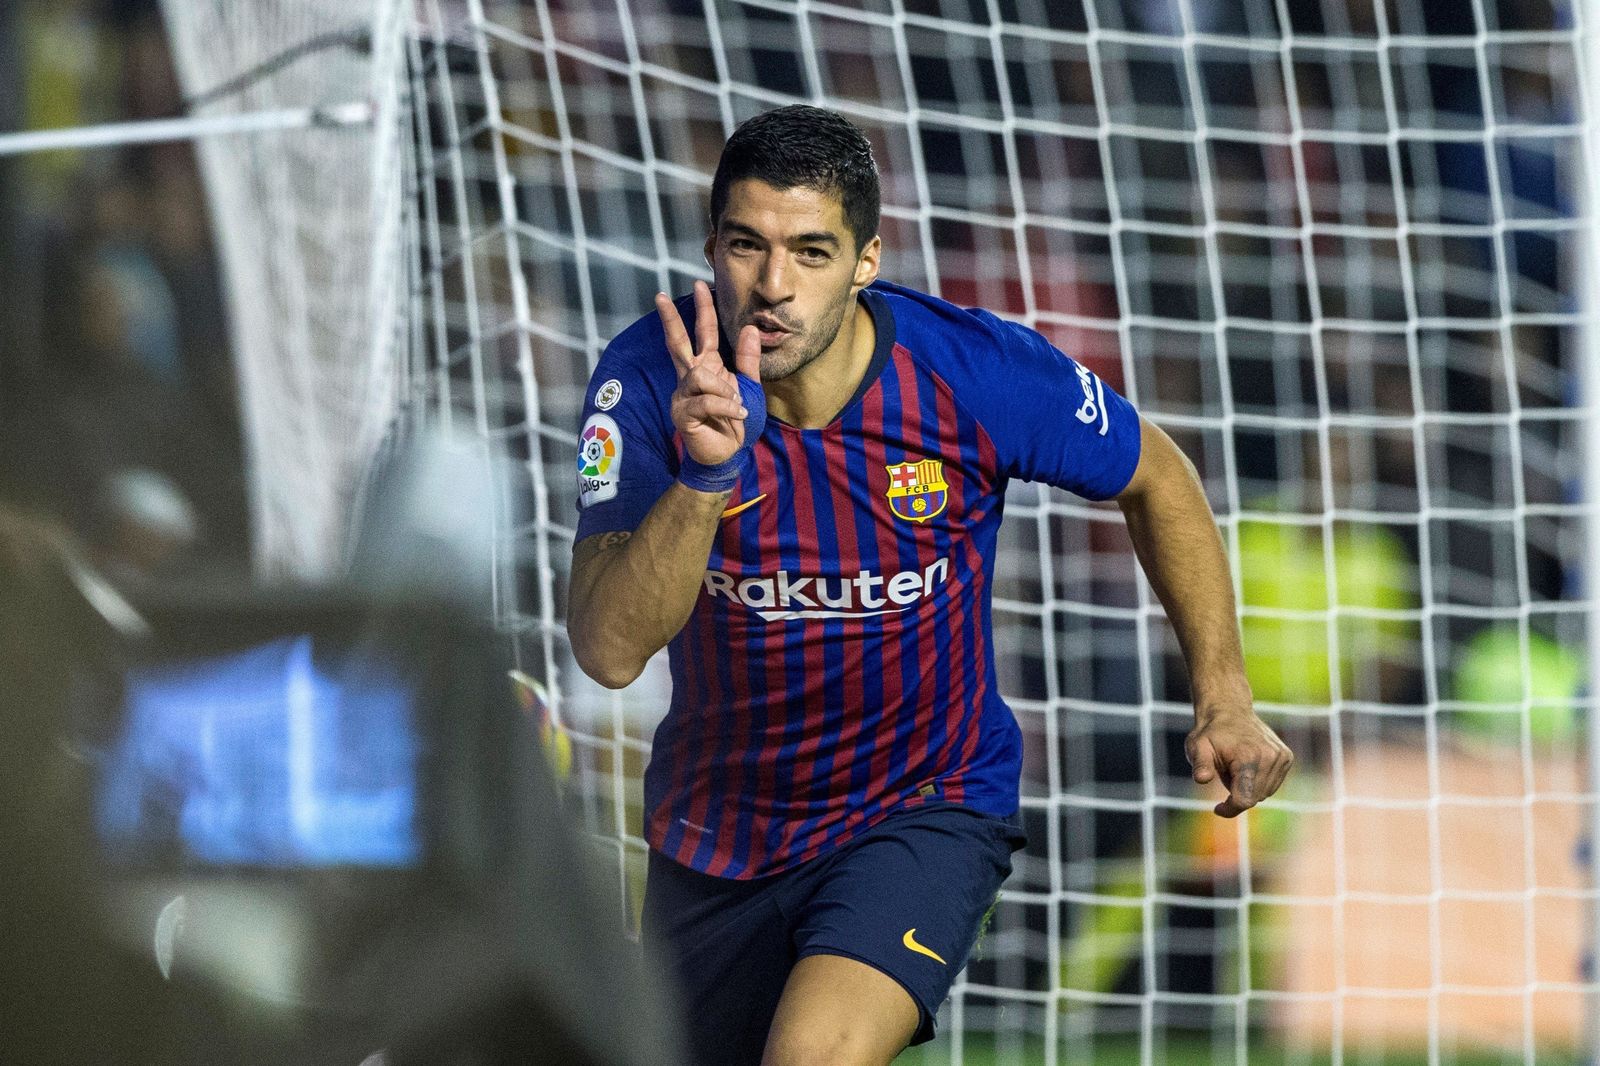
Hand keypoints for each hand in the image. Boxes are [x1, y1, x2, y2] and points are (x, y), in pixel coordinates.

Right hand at [657, 280, 762, 466]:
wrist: (728, 455)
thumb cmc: (735, 423)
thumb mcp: (749, 388)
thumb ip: (748, 361)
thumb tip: (751, 328)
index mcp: (706, 368)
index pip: (703, 333)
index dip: (703, 310)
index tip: (700, 285)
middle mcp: (690, 378)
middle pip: (678, 342)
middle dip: (670, 319)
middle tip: (660, 295)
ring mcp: (683, 395)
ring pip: (701, 376)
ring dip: (725, 390)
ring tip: (737, 404)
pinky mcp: (683, 414)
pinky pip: (707, 402)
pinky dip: (727, 407)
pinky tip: (738, 414)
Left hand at [1186, 706, 1293, 817]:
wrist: (1229, 711)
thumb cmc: (1211, 733)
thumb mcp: (1197, 747)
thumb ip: (1200, 765)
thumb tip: (1201, 779)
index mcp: (1248, 757)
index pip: (1244, 800)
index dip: (1230, 809)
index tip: (1217, 808)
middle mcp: (1269, 757)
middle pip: (1254, 798)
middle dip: (1237, 793)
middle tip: (1224, 772)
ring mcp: (1281, 757)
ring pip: (1264, 793)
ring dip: (1248, 787)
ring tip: (1236, 766)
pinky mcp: (1287, 757)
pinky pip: (1273, 784)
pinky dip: (1259, 781)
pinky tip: (1248, 764)